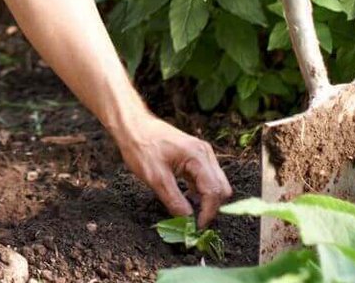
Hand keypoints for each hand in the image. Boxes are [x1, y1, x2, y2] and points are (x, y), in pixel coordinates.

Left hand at [113, 112, 232, 227]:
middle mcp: (205, 154)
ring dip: (205, 200)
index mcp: (198, 156)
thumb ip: (174, 200)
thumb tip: (188, 220)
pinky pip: (205, 179)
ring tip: (187, 211)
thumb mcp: (155, 178)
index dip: (208, 212)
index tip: (197, 227)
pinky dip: (199, 192)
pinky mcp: (195, 158)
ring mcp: (202, 155)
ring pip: (215, 184)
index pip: (214, 190)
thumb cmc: (142, 147)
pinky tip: (185, 198)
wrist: (133, 126)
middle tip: (194, 222)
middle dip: (210, 207)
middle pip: (221, 188)